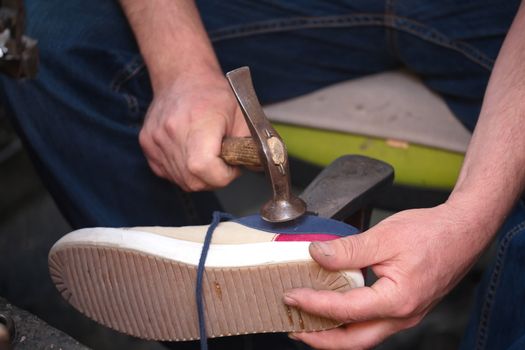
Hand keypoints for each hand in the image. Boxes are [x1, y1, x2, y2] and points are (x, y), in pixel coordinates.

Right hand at [139, 71, 248, 190]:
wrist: (182, 78)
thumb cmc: (214, 95)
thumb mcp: (243, 116)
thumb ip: (250, 145)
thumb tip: (256, 167)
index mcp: (199, 123)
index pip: (206, 168)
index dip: (224, 175)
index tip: (231, 165)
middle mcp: (172, 132)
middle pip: (194, 181)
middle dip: (214, 178)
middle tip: (222, 160)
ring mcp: (156, 140)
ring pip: (182, 181)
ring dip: (199, 176)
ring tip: (207, 154)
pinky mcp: (147, 145)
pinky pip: (169, 174)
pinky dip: (183, 171)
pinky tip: (191, 153)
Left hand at [283, 203, 491, 348]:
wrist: (463, 231)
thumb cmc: (432, 233)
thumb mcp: (385, 236)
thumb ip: (348, 249)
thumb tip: (317, 255)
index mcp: (398, 299)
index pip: (345, 310)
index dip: (313, 304)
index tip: (291, 296)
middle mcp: (403, 315)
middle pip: (354, 341)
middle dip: (320, 340)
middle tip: (293, 328)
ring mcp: (405, 315)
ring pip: (363, 337)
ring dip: (333, 334)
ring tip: (308, 322)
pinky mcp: (404, 308)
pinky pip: (372, 325)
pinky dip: (349, 323)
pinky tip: (335, 311)